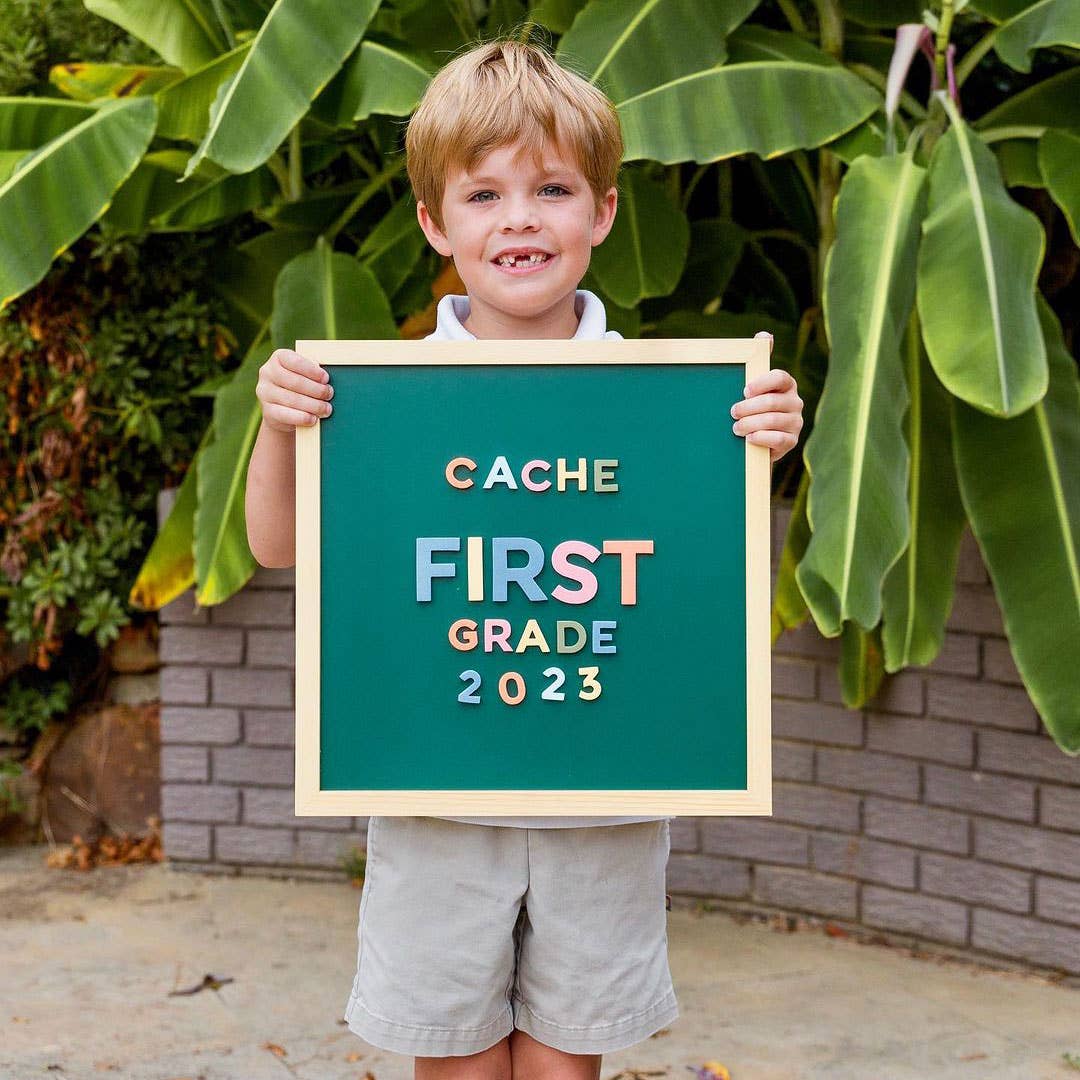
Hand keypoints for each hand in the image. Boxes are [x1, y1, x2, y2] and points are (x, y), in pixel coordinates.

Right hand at [256, 348, 333, 433]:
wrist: (282, 411)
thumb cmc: (299, 387)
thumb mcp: (304, 374)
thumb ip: (312, 371)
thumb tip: (327, 379)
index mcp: (278, 358)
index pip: (295, 361)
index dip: (312, 371)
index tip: (326, 379)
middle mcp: (267, 373)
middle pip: (295, 382)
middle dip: (316, 389)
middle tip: (329, 395)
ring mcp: (265, 392)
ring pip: (292, 399)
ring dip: (313, 405)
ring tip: (326, 409)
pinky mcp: (267, 411)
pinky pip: (286, 415)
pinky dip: (302, 417)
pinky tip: (313, 419)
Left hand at [730, 331, 802, 462]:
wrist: (756, 439)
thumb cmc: (753, 406)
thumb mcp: (753, 386)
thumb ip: (759, 360)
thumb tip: (764, 335)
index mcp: (787, 384)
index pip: (780, 377)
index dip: (762, 383)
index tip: (744, 390)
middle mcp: (795, 402)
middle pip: (772, 402)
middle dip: (749, 408)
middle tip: (733, 412)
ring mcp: (796, 422)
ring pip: (773, 421)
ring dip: (750, 424)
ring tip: (736, 428)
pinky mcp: (792, 441)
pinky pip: (778, 439)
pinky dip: (761, 438)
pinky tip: (749, 438)